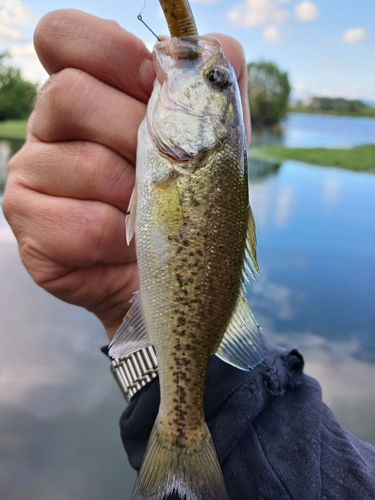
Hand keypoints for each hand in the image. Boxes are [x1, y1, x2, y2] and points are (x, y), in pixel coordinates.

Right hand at [2, 9, 250, 339]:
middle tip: (166, 170)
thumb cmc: (190, 200)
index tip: (150, 82)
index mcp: (85, 93)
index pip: (64, 36)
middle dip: (134, 135)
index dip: (109, 51)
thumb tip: (202, 45)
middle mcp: (47, 128)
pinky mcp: (28, 226)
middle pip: (68, 95)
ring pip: (84, 166)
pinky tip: (127, 246)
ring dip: (136, 197)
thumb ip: (215, 84)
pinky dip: (121, 239)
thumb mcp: (214, 138)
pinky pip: (81, 225)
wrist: (174, 271)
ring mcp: (29, 176)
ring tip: (149, 216)